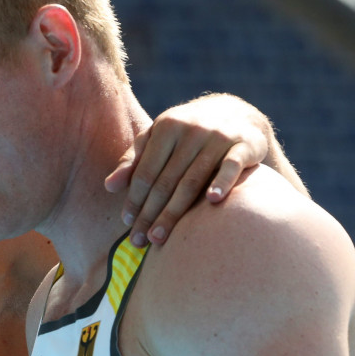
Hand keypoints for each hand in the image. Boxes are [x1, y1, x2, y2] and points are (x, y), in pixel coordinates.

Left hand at [105, 94, 270, 246]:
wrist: (235, 114)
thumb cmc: (185, 134)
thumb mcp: (157, 139)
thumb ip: (133, 161)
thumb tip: (109, 186)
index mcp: (165, 127)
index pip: (146, 171)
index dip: (135, 198)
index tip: (127, 222)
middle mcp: (191, 130)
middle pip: (166, 181)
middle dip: (150, 213)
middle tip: (139, 241)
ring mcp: (218, 137)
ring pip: (192, 180)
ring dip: (175, 211)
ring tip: (160, 237)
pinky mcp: (245, 145)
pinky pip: (231, 166)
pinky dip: (222, 182)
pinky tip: (212, 201)